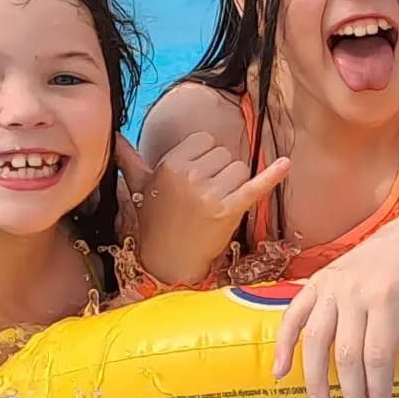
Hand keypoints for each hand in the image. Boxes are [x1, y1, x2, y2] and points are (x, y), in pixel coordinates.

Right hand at [117, 133, 288, 287]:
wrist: (167, 261)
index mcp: (170, 164)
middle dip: (220, 172)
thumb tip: (112, 136)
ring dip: (234, 185)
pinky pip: (255, 186)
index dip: (205, 158)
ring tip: (215, 205)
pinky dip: (272, 176)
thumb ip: (128, 159)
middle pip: (225, 154)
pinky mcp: (229, 210)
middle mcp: (189, 175)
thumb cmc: (155, 222)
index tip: (196, 177)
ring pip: (240, 169)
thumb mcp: (139, 187)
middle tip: (204, 197)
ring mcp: (209, 193)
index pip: (205, 140)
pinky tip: (286, 164)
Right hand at [271, 210, 398, 397]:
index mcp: (386, 296)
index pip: (377, 356)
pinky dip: (283, 342)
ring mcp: (332, 285)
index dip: (377, 390)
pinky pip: (294, 314)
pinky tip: (280, 372)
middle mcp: (354, 290)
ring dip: (315, 379)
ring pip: (315, 340)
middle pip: (346, 354)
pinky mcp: (318, 281)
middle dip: (352, 394)